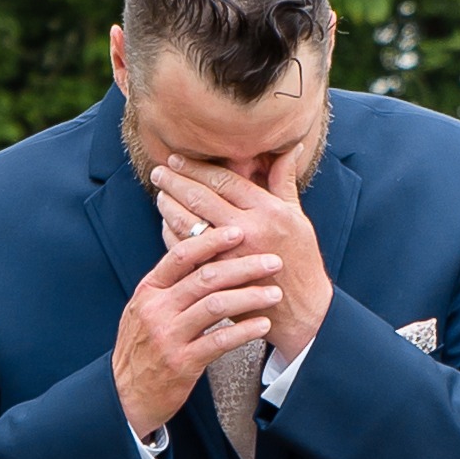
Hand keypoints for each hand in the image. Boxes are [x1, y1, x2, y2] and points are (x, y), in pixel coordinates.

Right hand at [112, 224, 283, 439]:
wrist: (124, 394)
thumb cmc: (141, 349)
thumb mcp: (144, 310)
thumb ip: (169, 286)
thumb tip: (201, 256)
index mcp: (148, 291)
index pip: (180, 256)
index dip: (211, 241)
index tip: (238, 232)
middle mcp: (156, 309)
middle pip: (205, 278)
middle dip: (243, 266)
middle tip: (272, 261)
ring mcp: (168, 336)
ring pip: (216, 306)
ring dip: (250, 296)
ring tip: (274, 293)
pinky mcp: (182, 363)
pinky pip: (220, 341)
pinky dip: (245, 331)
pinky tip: (263, 325)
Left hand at [151, 147, 332, 358]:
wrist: (300, 310)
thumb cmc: (301, 261)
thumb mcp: (299, 218)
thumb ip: (283, 182)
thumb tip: (287, 148)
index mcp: (268, 212)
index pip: (224, 180)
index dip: (197, 168)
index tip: (178, 159)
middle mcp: (247, 231)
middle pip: (200, 198)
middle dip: (175, 182)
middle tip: (159, 171)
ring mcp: (228, 256)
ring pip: (187, 223)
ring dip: (169, 206)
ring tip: (160, 194)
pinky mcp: (215, 277)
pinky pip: (184, 250)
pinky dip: (172, 234)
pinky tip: (167, 223)